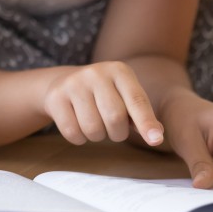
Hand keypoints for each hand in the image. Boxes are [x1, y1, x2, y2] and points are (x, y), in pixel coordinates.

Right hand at [43, 61, 164, 147]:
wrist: (65, 82)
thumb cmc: (105, 95)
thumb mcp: (125, 96)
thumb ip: (141, 114)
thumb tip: (156, 136)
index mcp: (120, 71)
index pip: (137, 100)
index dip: (146, 122)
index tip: (156, 140)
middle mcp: (96, 73)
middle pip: (115, 118)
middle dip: (117, 134)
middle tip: (113, 130)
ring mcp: (74, 83)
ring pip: (93, 129)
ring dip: (98, 136)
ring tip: (95, 124)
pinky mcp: (55, 97)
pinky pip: (72, 132)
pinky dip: (79, 138)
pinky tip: (78, 124)